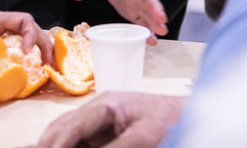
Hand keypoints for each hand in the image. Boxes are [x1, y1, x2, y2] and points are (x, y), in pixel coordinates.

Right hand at [35, 92, 183, 147]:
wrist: (196, 117)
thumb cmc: (174, 121)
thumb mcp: (145, 138)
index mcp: (107, 103)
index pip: (71, 125)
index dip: (56, 144)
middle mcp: (98, 110)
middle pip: (62, 128)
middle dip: (49, 144)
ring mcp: (101, 122)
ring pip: (67, 135)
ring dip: (56, 144)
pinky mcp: (107, 134)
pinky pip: (80, 141)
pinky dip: (69, 146)